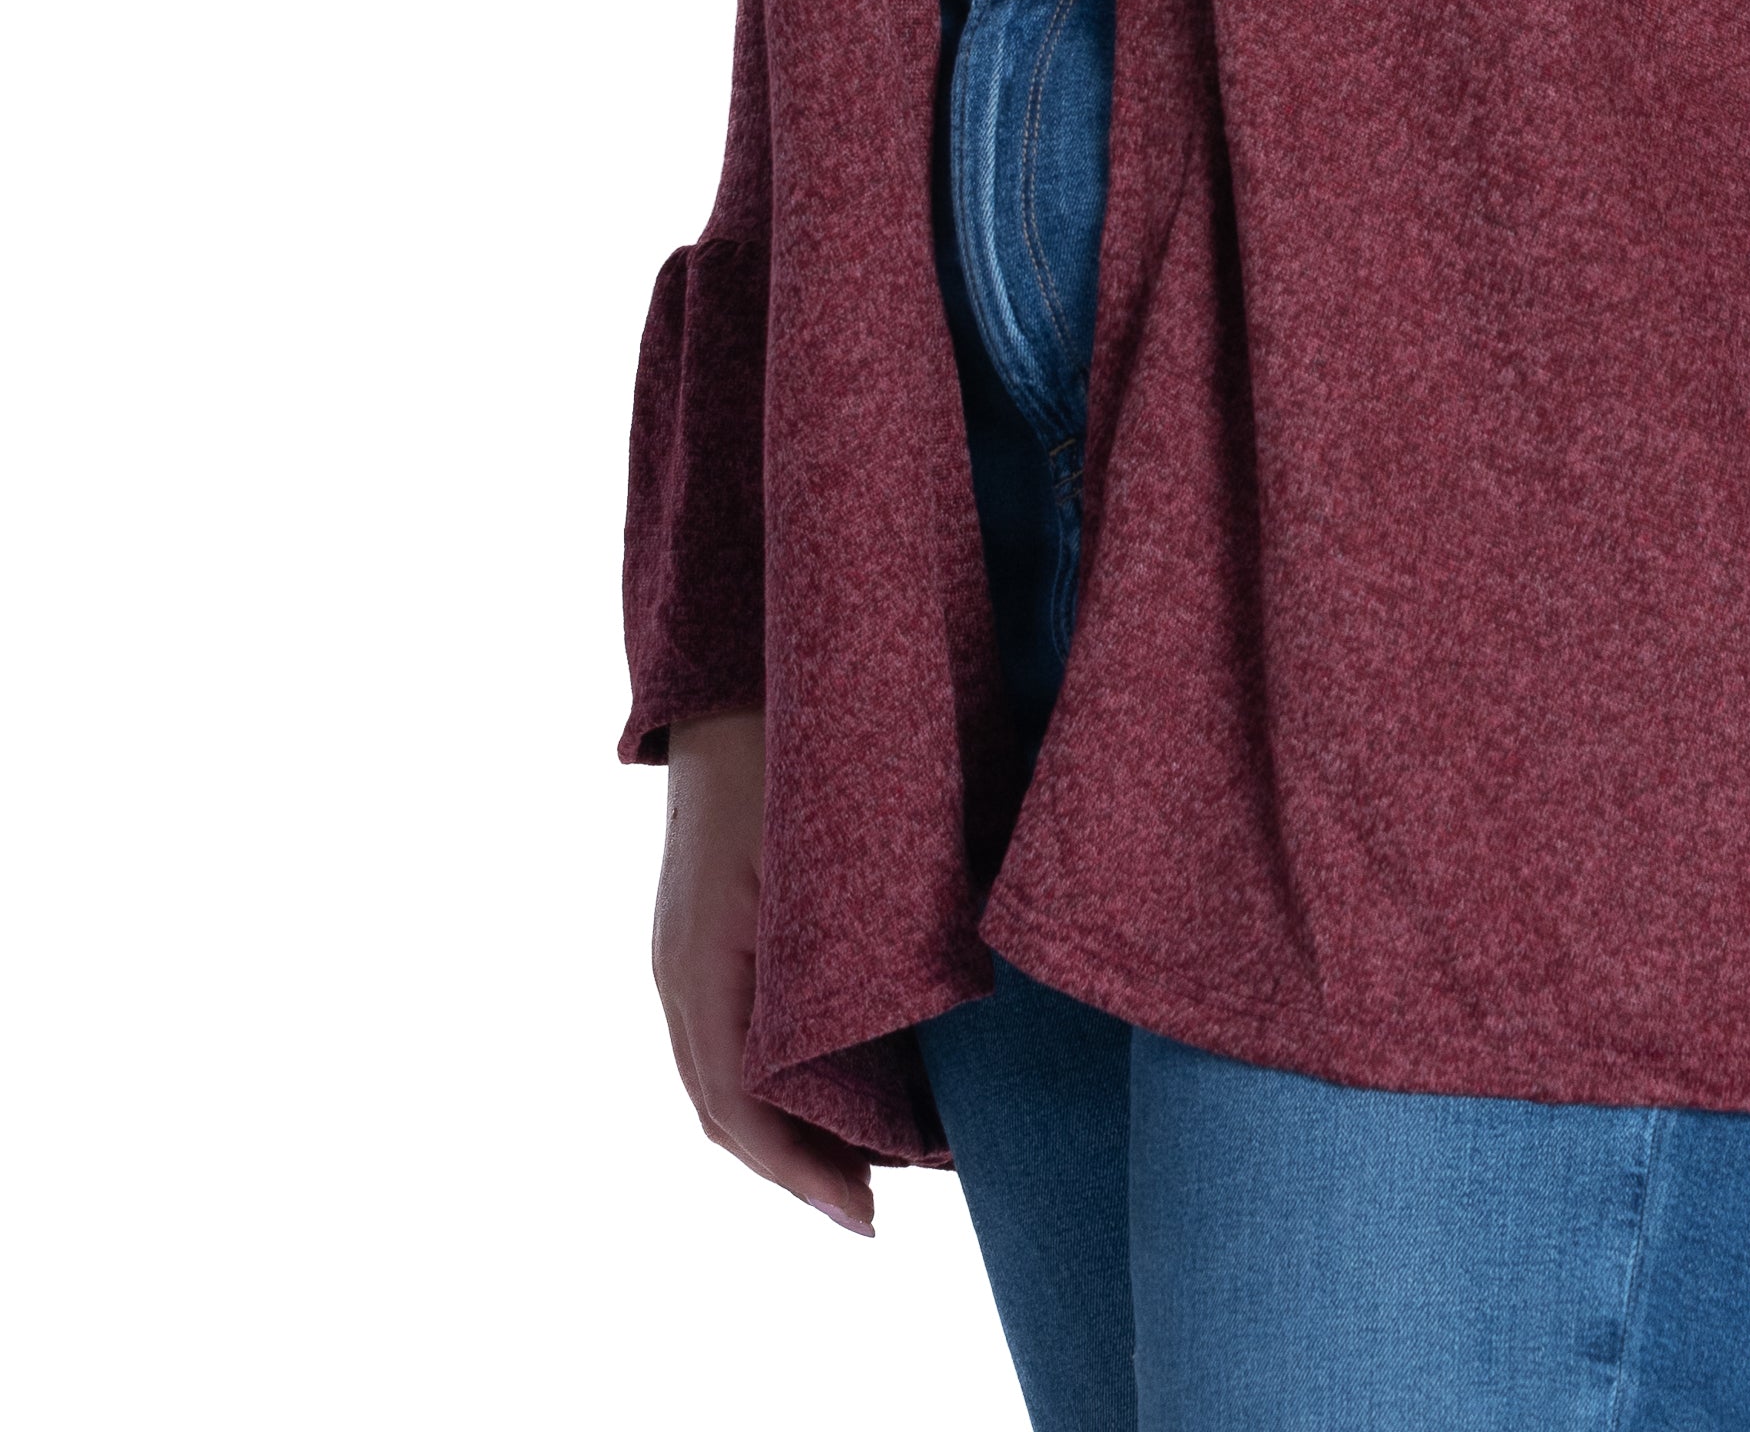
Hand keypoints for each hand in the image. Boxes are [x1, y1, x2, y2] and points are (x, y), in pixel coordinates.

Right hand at [655, 709, 874, 1232]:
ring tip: (872, 1158)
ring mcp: (682, 955)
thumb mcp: (830, 861)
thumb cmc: (793, 756)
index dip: (807, 1174)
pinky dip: (772, 1080)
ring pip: (724, 1081)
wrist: (736, 678)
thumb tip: (920, 1033)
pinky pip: (727, 1035)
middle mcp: (681, 975)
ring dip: (789, 1130)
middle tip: (879, 1203)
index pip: (743, 1111)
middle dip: (804, 1167)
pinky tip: (831, 1082)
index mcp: (704, 966)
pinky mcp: (699, 934)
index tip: (870, 1219)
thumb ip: (855, 949)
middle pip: (730, 1113)